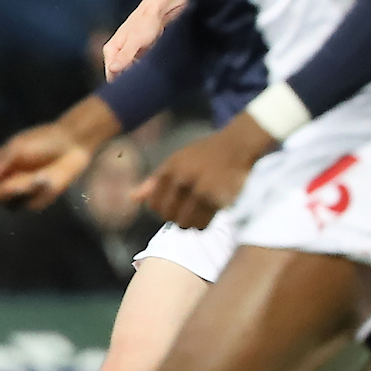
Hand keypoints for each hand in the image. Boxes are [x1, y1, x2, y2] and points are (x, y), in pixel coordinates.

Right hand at [0, 123, 95, 212]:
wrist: (73, 143)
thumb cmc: (44, 140)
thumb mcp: (20, 146)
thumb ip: (1, 161)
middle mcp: (4, 180)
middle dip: (8, 190)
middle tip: (26, 180)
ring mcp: (20, 192)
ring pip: (11, 205)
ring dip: (25, 192)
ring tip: (43, 175)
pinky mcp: (36, 199)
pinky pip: (31, 204)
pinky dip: (39, 193)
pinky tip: (51, 178)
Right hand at [103, 0, 186, 80]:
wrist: (158, 11)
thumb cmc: (146, 23)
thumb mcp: (136, 40)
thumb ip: (124, 56)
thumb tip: (113, 69)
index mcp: (111, 50)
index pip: (110, 74)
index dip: (119, 83)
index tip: (130, 89)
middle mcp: (117, 53)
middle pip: (118, 74)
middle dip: (128, 80)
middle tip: (140, 84)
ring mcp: (127, 54)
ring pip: (128, 72)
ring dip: (136, 76)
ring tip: (146, 77)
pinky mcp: (137, 55)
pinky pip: (137, 68)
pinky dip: (142, 71)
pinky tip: (148, 72)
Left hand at [135, 116, 275, 228]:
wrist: (237, 145)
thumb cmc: (205, 153)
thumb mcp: (176, 160)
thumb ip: (155, 180)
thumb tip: (132, 198)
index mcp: (170, 169)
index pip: (153, 203)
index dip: (160, 208)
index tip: (170, 204)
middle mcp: (183, 179)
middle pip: (168, 216)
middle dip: (174, 216)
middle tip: (185, 208)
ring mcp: (200, 190)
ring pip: (184, 223)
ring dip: (189, 222)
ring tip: (197, 211)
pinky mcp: (217, 200)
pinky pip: (202, 224)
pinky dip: (203, 223)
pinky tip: (207, 211)